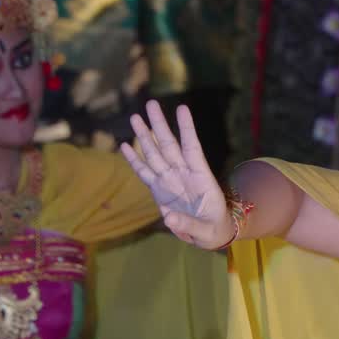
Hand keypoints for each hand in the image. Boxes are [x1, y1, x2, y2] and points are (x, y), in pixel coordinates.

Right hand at [121, 100, 234, 248]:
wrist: (210, 234)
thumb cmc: (214, 229)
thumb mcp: (207, 232)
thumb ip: (189, 225)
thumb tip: (168, 218)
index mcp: (201, 179)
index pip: (192, 149)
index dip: (187, 129)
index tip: (182, 109)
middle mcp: (184, 174)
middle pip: (169, 146)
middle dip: (160, 125)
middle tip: (151, 104)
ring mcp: (170, 181)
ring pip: (155, 154)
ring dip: (145, 136)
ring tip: (135, 117)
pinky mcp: (158, 190)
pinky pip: (144, 173)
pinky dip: (134, 160)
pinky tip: (124, 146)